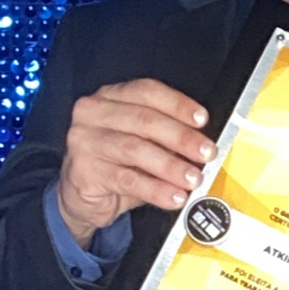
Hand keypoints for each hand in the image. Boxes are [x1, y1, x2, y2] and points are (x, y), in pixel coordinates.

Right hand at [57, 79, 213, 247]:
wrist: (82, 198)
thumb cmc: (117, 165)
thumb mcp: (142, 143)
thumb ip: (167, 137)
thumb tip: (203, 143)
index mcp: (110, 97)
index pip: (147, 91)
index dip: (178, 104)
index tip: (202, 120)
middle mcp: (93, 113)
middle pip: (144, 119)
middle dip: (181, 137)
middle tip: (206, 153)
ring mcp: (84, 141)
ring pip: (136, 149)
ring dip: (171, 165)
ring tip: (193, 179)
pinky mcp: (83, 171)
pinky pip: (127, 179)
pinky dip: (156, 189)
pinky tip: (174, 196)